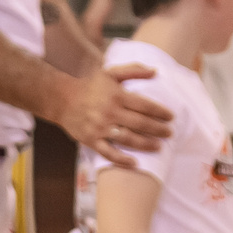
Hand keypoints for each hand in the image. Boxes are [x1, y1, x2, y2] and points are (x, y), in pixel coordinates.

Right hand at [58, 63, 172, 163]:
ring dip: (146, 144)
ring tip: (159, 147)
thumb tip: (155, 72)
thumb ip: (133, 70)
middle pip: (140, 123)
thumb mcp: (111, 72)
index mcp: (117, 95)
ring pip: (128, 139)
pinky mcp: (91, 140)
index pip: (144, 105)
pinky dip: (122, 159)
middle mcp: (110, 112)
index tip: (171, 117)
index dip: (160, 112)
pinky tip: (135, 162)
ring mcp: (100, 128)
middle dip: (158, 129)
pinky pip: (108, 153)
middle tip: (169, 133)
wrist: (62, 99)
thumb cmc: (89, 86)